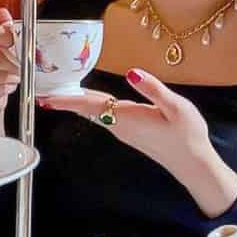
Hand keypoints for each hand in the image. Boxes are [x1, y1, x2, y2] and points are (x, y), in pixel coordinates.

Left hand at [39, 69, 236, 217]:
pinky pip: (105, 115)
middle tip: (43, 91)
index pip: (89, 105)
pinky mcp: (131, 132)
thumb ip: (152, 89)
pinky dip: (91, 106)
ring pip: (95, 112)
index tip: (45, 98)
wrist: (193, 163)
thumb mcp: (175, 106)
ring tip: (58, 92)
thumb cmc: (187, 135)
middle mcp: (120, 125)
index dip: (66, 100)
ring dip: (77, 102)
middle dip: (66, 100)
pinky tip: (89, 100)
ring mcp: (124, 130)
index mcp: (127, 116)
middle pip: (87, 109)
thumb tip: (131, 72)